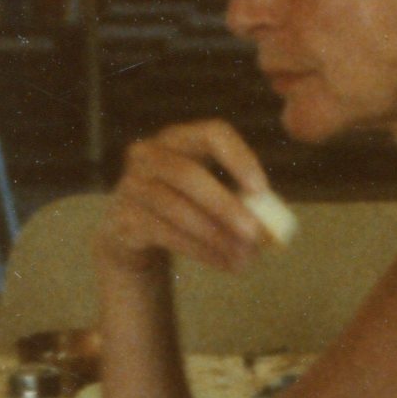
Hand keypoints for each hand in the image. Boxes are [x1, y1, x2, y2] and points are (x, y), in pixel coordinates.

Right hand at [98, 120, 288, 280]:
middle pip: (188, 174)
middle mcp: (148, 154)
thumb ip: (242, 202)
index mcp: (179, 138)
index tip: (262, 190)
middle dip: (225, 206)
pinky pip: (164, 234)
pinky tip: (225, 264)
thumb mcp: (213, 196)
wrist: (132, 233)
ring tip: (245, 258)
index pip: (211, 133)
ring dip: (215, 236)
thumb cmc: (187, 207)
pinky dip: (200, 251)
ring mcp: (131, 186)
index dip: (238, 158)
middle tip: (256, 234)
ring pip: (176, 209)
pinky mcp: (123, 219)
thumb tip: (273, 227)